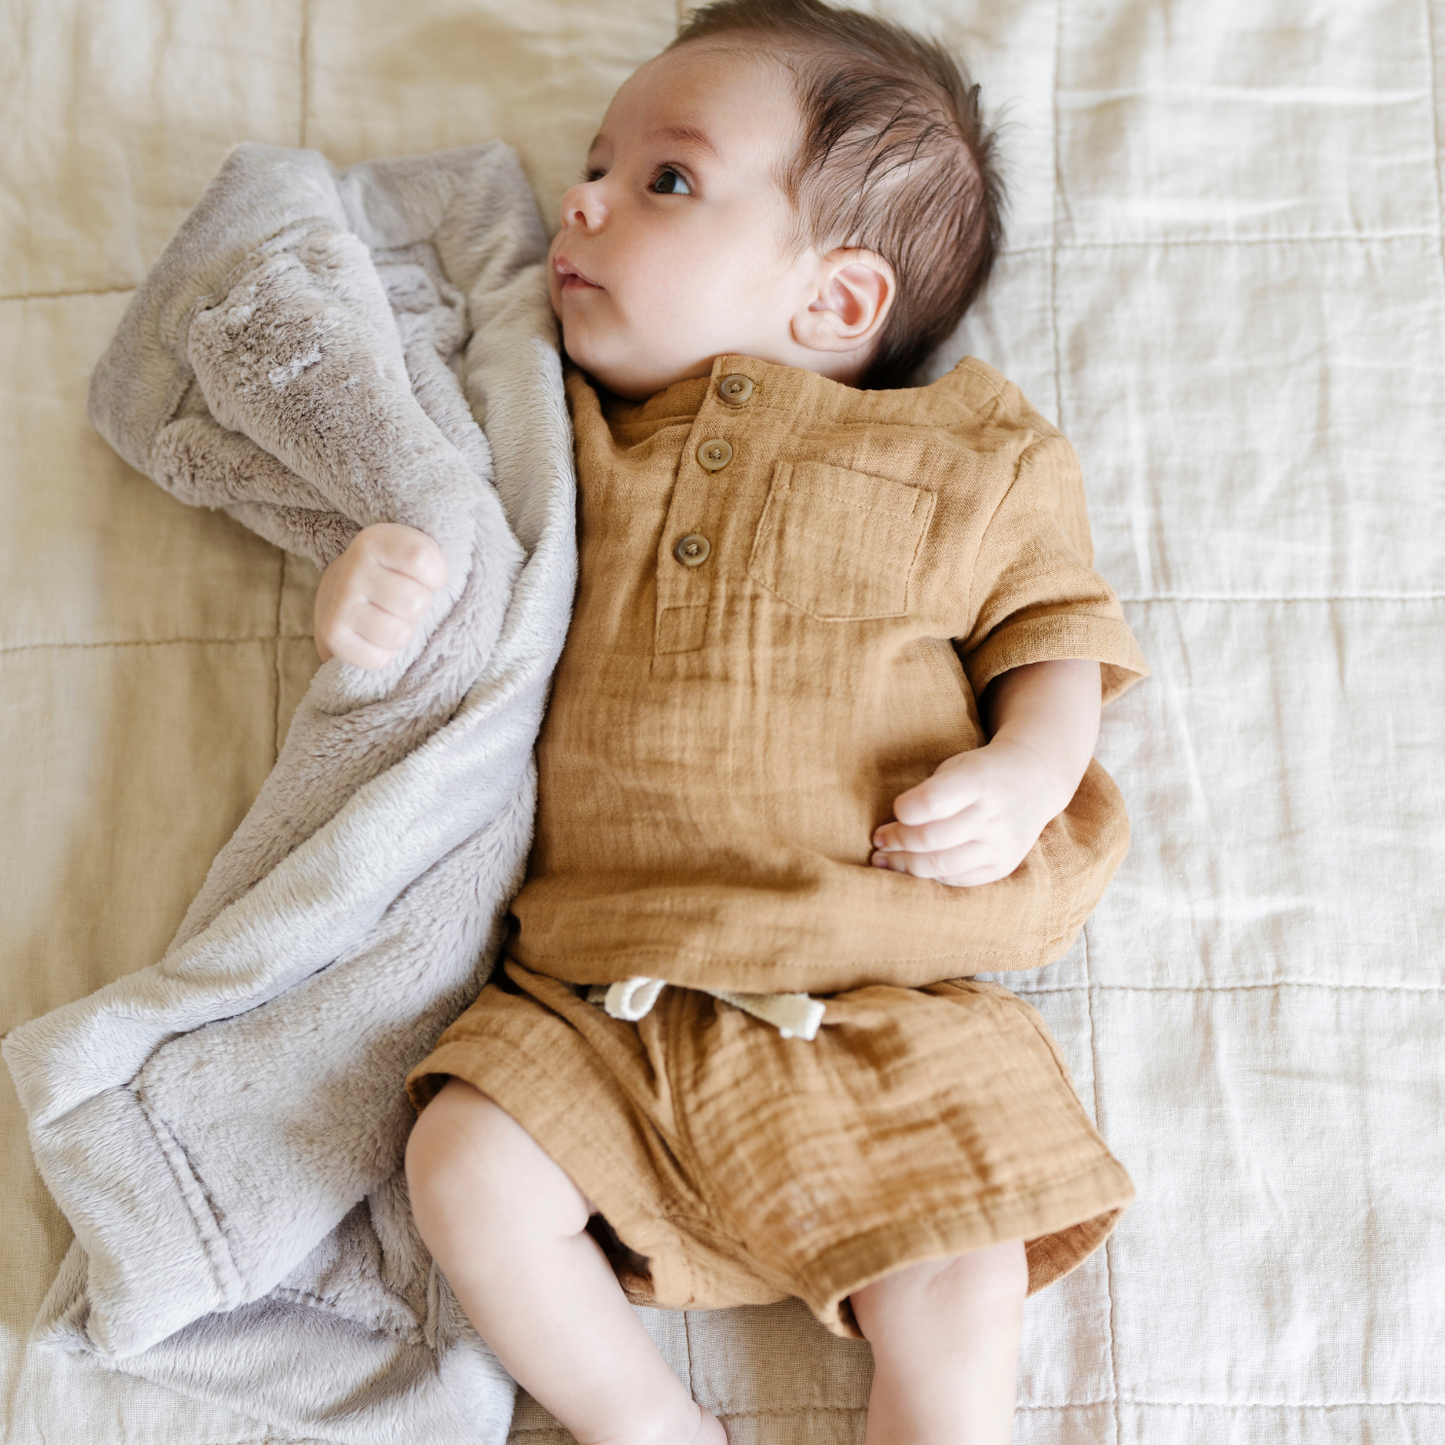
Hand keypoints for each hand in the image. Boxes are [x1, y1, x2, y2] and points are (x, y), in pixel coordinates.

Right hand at [313, 523, 447, 668]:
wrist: (341, 588)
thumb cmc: (392, 571)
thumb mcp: (411, 548)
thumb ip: (432, 557)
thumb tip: (452, 584)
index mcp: (373, 542)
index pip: (421, 559)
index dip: (436, 575)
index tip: (427, 577)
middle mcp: (352, 570)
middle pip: (415, 602)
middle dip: (420, 606)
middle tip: (405, 600)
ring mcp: (339, 604)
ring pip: (399, 634)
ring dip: (404, 631)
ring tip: (392, 617)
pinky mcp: (332, 635)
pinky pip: (379, 658)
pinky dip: (384, 654)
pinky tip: (375, 636)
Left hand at [869, 736, 1067, 887]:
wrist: (1035, 782)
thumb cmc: (981, 772)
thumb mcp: (957, 767)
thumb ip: (929, 795)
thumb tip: (890, 831)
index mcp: (978, 780)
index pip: (931, 802)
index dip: (904, 810)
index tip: (894, 811)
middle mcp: (993, 815)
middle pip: (931, 838)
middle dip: (896, 841)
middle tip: (879, 840)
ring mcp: (1001, 845)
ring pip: (941, 865)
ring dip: (905, 865)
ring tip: (884, 859)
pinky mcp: (1002, 867)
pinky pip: (957, 878)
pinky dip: (929, 874)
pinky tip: (914, 866)